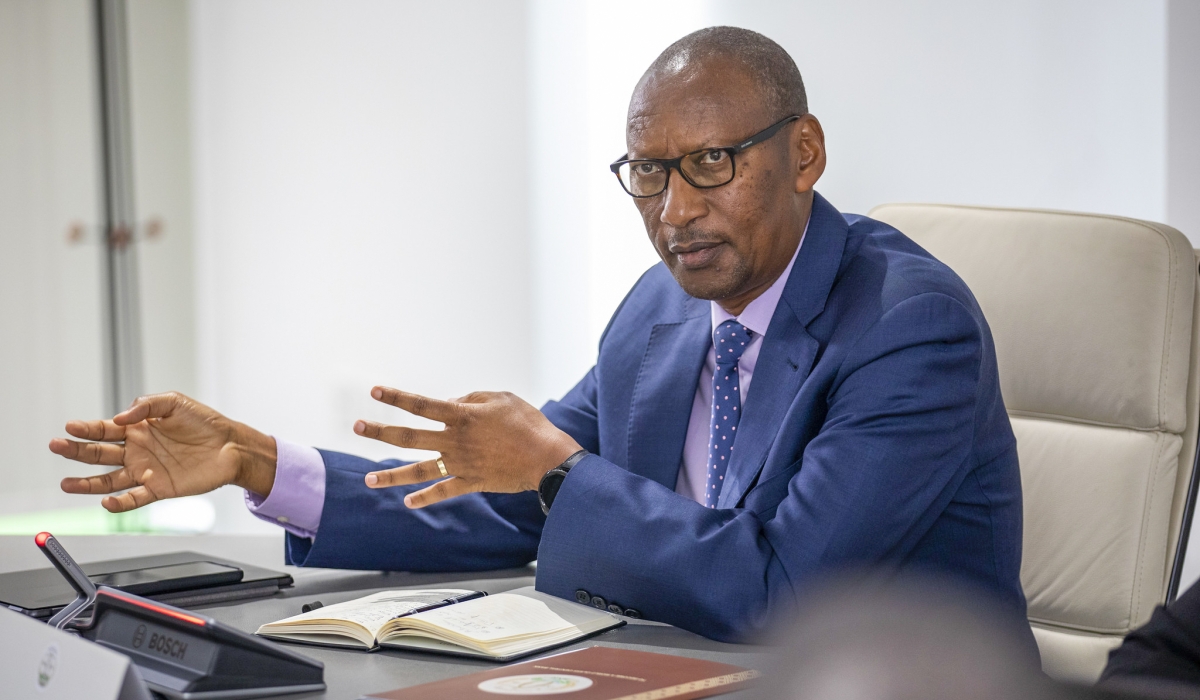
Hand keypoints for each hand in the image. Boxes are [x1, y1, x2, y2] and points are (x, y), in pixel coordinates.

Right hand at [48, 392, 276, 512]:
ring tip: (66, 483)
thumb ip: (146, 405)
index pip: (104, 429)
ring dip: (87, 483)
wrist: (231, 446)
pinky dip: (120, 503)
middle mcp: (136, 451)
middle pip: (99, 454)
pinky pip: (134, 498)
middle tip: (56, 447)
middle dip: (76, 451)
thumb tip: (120, 417)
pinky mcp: (159, 488)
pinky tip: (107, 502)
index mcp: (137, 429)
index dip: (86, 429)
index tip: (69, 427)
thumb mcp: (175, 402)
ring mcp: (145, 471)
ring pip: (109, 480)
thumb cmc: (204, 422)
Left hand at [355, 387, 581, 508]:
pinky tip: (408, 502)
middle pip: (409, 437)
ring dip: (391, 475)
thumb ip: (472, 398)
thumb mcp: (501, 398)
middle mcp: (454, 441)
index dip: (397, 397)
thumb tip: (453, 402)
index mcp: (461, 416)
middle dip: (380, 431)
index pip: (421, 405)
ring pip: (418, 470)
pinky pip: (443, 491)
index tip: (374, 391)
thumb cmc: (527, 422)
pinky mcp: (471, 482)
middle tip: (358, 427)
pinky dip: (425, 498)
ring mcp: (460, 464)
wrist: (546, 457)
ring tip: (368, 478)